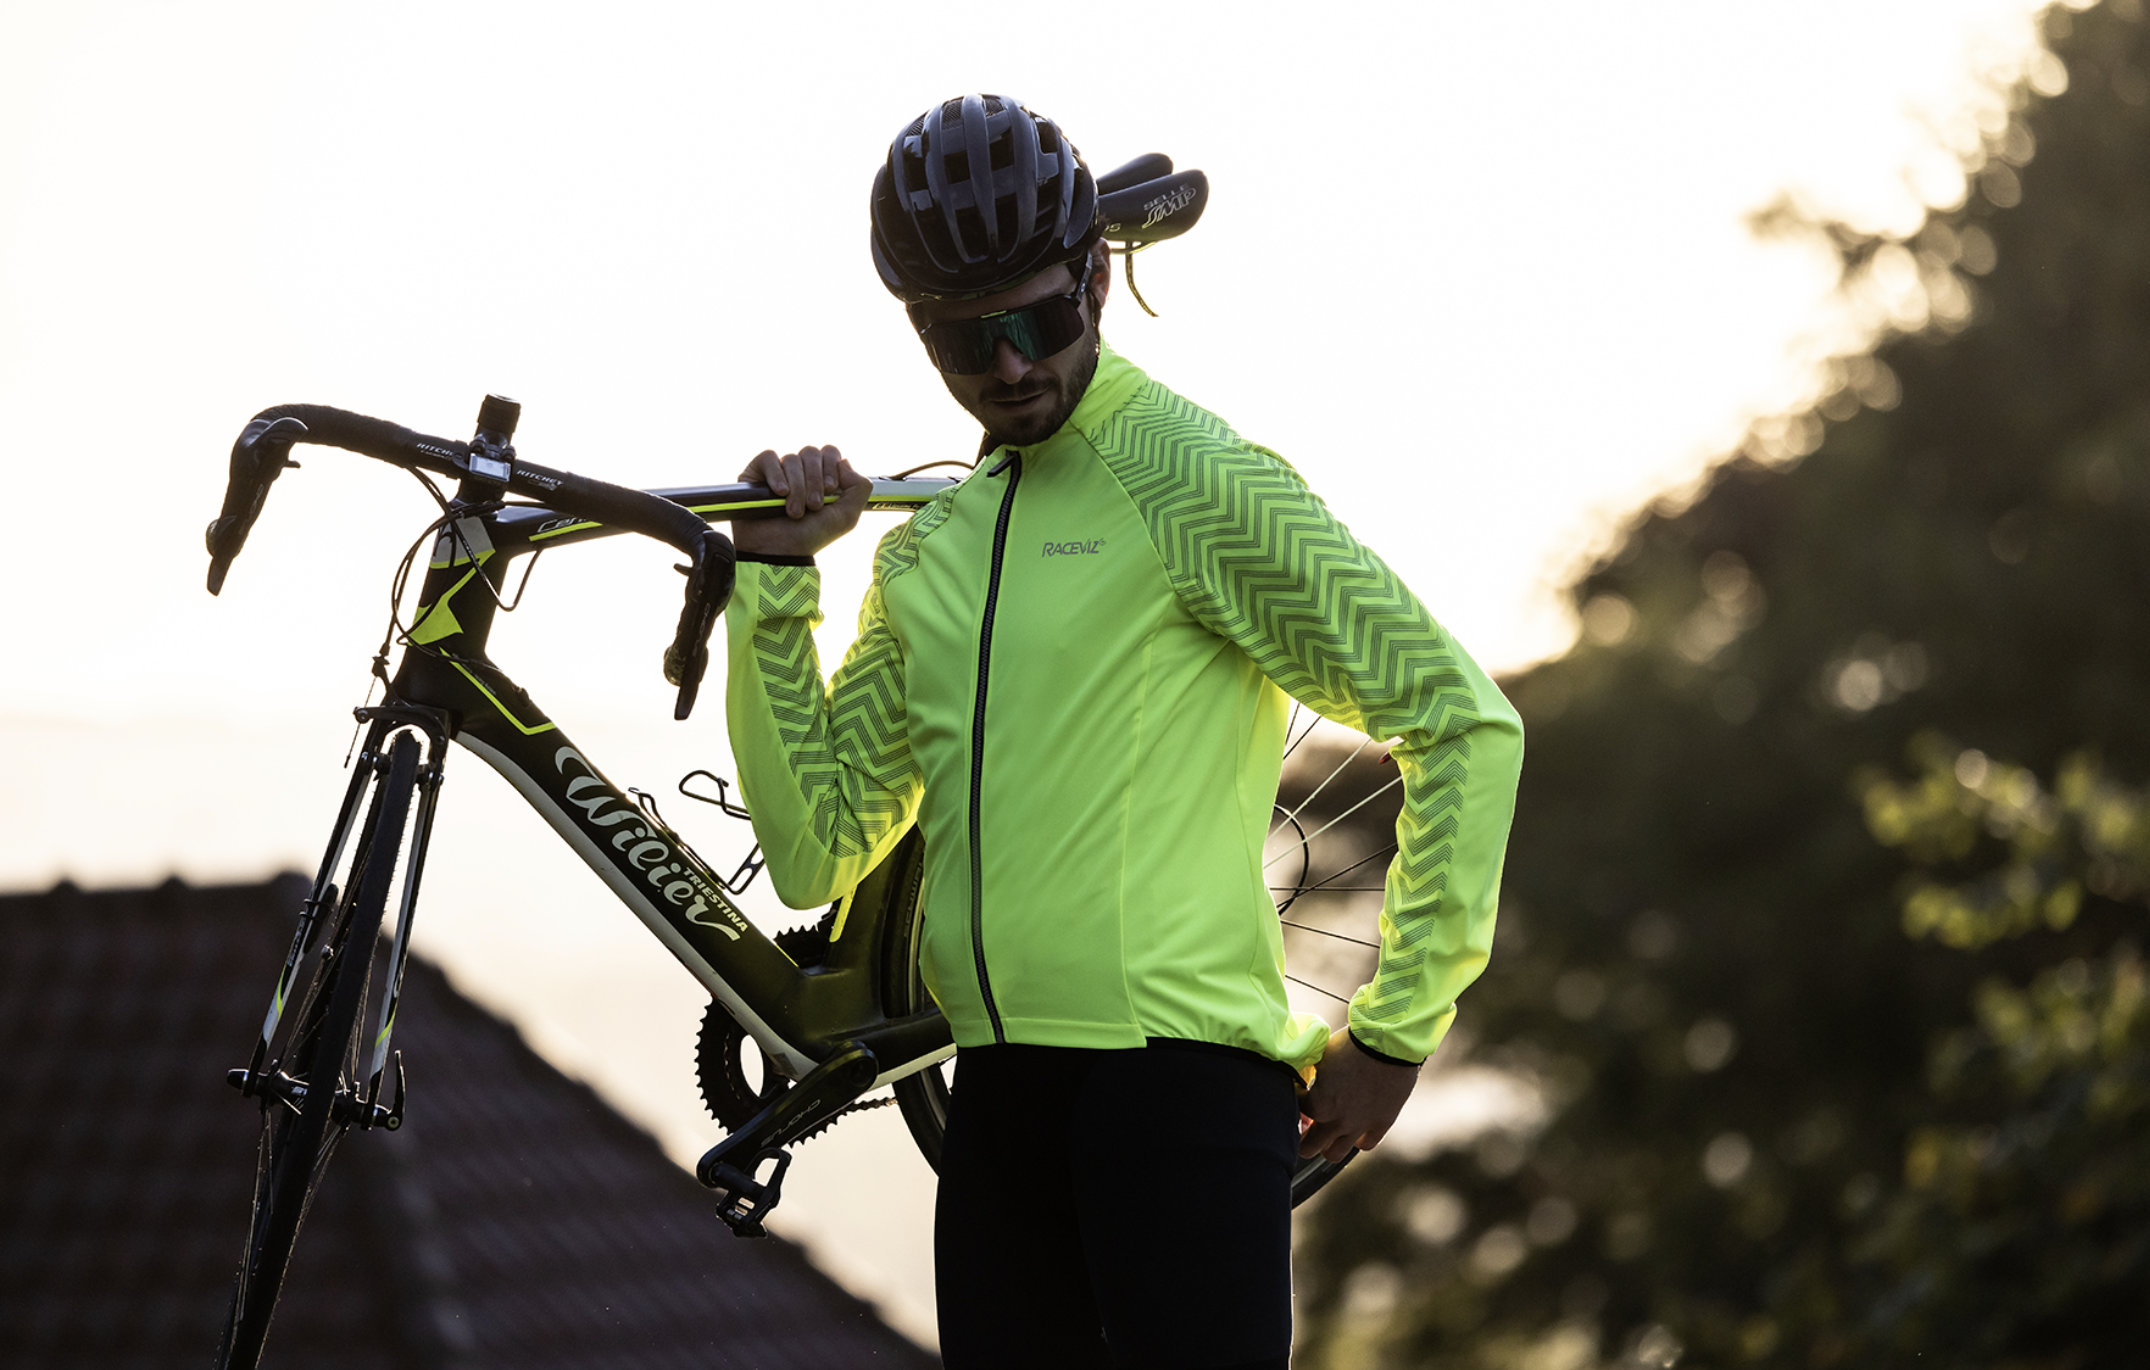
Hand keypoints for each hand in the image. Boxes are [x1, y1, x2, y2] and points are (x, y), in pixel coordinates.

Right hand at [731, 445, 870, 558]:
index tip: (830, 490)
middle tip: (814, 506)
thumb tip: (844, 462)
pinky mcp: (756, 473)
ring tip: (794, 512)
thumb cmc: (811, 536)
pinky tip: (780, 493)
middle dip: (815, 480)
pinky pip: (769, 458)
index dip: (831, 467)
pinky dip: (777, 475)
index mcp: (822, 477)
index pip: (830, 452)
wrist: (780, 552)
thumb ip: (860, 488)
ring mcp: (778, 471)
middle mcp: (800, 472)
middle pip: (811, 453)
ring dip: (797, 488)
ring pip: (792, 459)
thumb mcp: (846, 516)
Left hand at [1298, 1028, 1421, 1162]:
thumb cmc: (1351, 1044)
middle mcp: (1336, 1122)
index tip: (1300, 1092)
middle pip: (1308, 1148)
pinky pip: (1365, 1144)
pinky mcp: (1381, 1124)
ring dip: (1327, 1145)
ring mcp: (1359, 1126)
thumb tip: (1300, 1075)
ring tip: (1327, 1133)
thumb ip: (1309, 1073)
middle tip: (1305, 1125)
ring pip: (1333, 1154)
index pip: (1295, 1112)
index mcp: (1318, 1104)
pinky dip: (1358, 1138)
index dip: (1295, 1100)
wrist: (1389, 1043)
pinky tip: (1355, 1127)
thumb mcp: (1321, 1056)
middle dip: (1302, 1137)